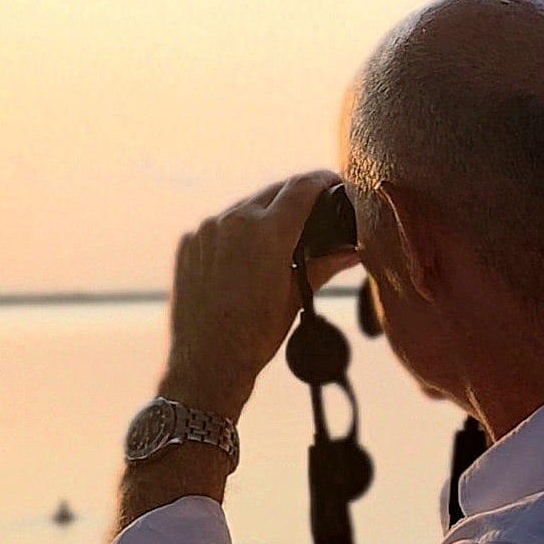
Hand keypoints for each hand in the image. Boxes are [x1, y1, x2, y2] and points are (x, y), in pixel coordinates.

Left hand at [159, 171, 359, 419]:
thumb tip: (354, 251)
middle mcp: (232, 221)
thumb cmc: (255, 336)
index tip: (334, 181)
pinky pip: (219, 226)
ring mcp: (206, 230)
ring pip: (244, 208)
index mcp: (266, 232)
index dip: (322, 179)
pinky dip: (237, 233)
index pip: (301, 187)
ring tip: (280, 237)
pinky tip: (247, 256)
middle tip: (315, 208)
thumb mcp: (296, 297)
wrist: (206, 364)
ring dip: (265, 215)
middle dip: (296, 197)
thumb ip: (325, 264)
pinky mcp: (188, 243)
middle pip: (273, 192)